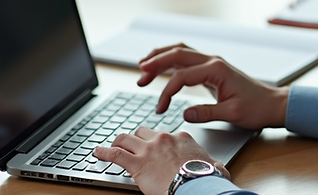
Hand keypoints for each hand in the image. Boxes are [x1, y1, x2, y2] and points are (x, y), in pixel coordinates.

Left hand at [93, 127, 229, 193]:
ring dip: (118, 142)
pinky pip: (114, 154)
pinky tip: (97, 152)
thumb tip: (220, 168)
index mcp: (182, 138)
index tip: (156, 148)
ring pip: (126, 138)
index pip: (166, 135)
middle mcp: (163, 139)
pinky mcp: (136, 163)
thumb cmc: (206, 178)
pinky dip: (103, 152)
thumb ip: (213, 164)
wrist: (196, 185)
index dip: (159, 142)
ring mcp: (148, 149)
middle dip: (136, 138)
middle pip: (143, 132)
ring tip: (111, 145)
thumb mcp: (214, 167)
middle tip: (132, 145)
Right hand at [137, 43, 288, 129]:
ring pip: (181, 52)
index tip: (159, 109)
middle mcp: (213, 61)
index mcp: (216, 69)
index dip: (166, 92)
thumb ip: (207, 113)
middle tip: (139, 74)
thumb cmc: (256, 108)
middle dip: (156, 62)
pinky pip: (187, 60)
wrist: (272, 103)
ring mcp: (212, 62)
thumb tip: (184, 113)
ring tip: (143, 67)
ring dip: (161, 57)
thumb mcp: (232, 114)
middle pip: (177, 54)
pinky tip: (161, 68)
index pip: (182, 76)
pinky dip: (171, 61)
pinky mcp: (212, 69)